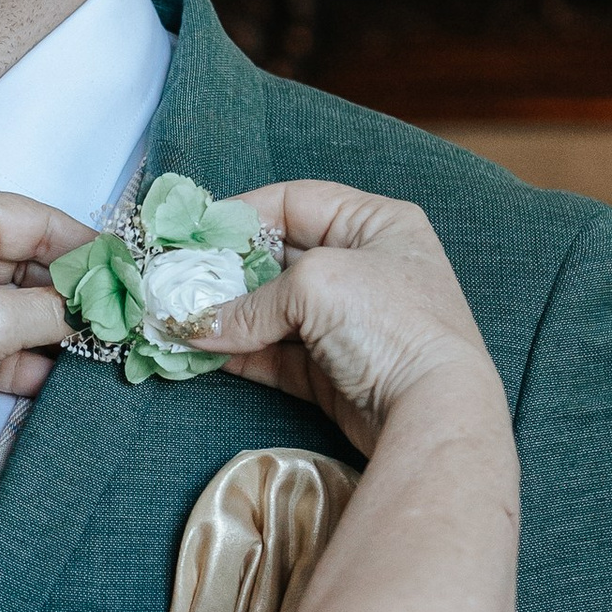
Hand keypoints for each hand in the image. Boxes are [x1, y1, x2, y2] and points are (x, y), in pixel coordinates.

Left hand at [0, 184, 88, 480]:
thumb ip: (54, 310)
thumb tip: (96, 308)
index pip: (32, 218)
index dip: (82, 245)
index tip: (123, 267)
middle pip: (22, 261)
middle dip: (67, 293)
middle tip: (115, 313)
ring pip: (9, 302)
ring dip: (47, 328)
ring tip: (97, 345)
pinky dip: (18, 355)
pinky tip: (54, 375)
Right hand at [177, 181, 493, 457]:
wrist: (432, 410)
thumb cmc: (390, 323)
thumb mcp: (315, 286)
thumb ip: (250, 303)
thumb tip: (195, 325)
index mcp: (376, 223)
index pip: (296, 201)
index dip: (243, 214)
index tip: (195, 231)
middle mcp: (365, 267)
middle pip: (279, 257)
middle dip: (227, 271)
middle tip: (178, 280)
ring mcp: (349, 322)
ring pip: (273, 310)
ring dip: (227, 316)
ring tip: (180, 318)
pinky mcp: (334, 370)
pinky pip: (276, 354)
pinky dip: (240, 352)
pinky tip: (203, 350)